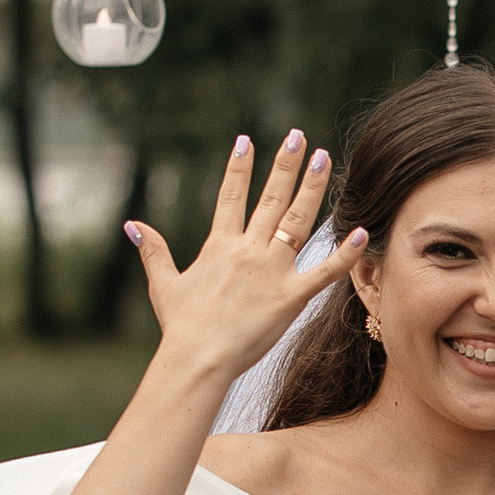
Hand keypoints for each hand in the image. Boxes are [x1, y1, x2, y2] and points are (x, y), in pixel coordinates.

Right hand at [127, 133, 363, 383]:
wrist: (198, 358)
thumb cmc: (181, 326)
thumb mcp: (163, 284)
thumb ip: (153, 251)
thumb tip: (132, 224)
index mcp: (220, 245)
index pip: (231, 196)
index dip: (239, 167)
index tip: (247, 140)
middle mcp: (249, 251)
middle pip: (271, 199)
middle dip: (286, 165)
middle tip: (299, 136)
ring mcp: (272, 272)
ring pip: (298, 221)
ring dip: (313, 189)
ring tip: (325, 159)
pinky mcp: (292, 297)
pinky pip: (324, 272)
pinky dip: (345, 253)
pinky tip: (362, 231)